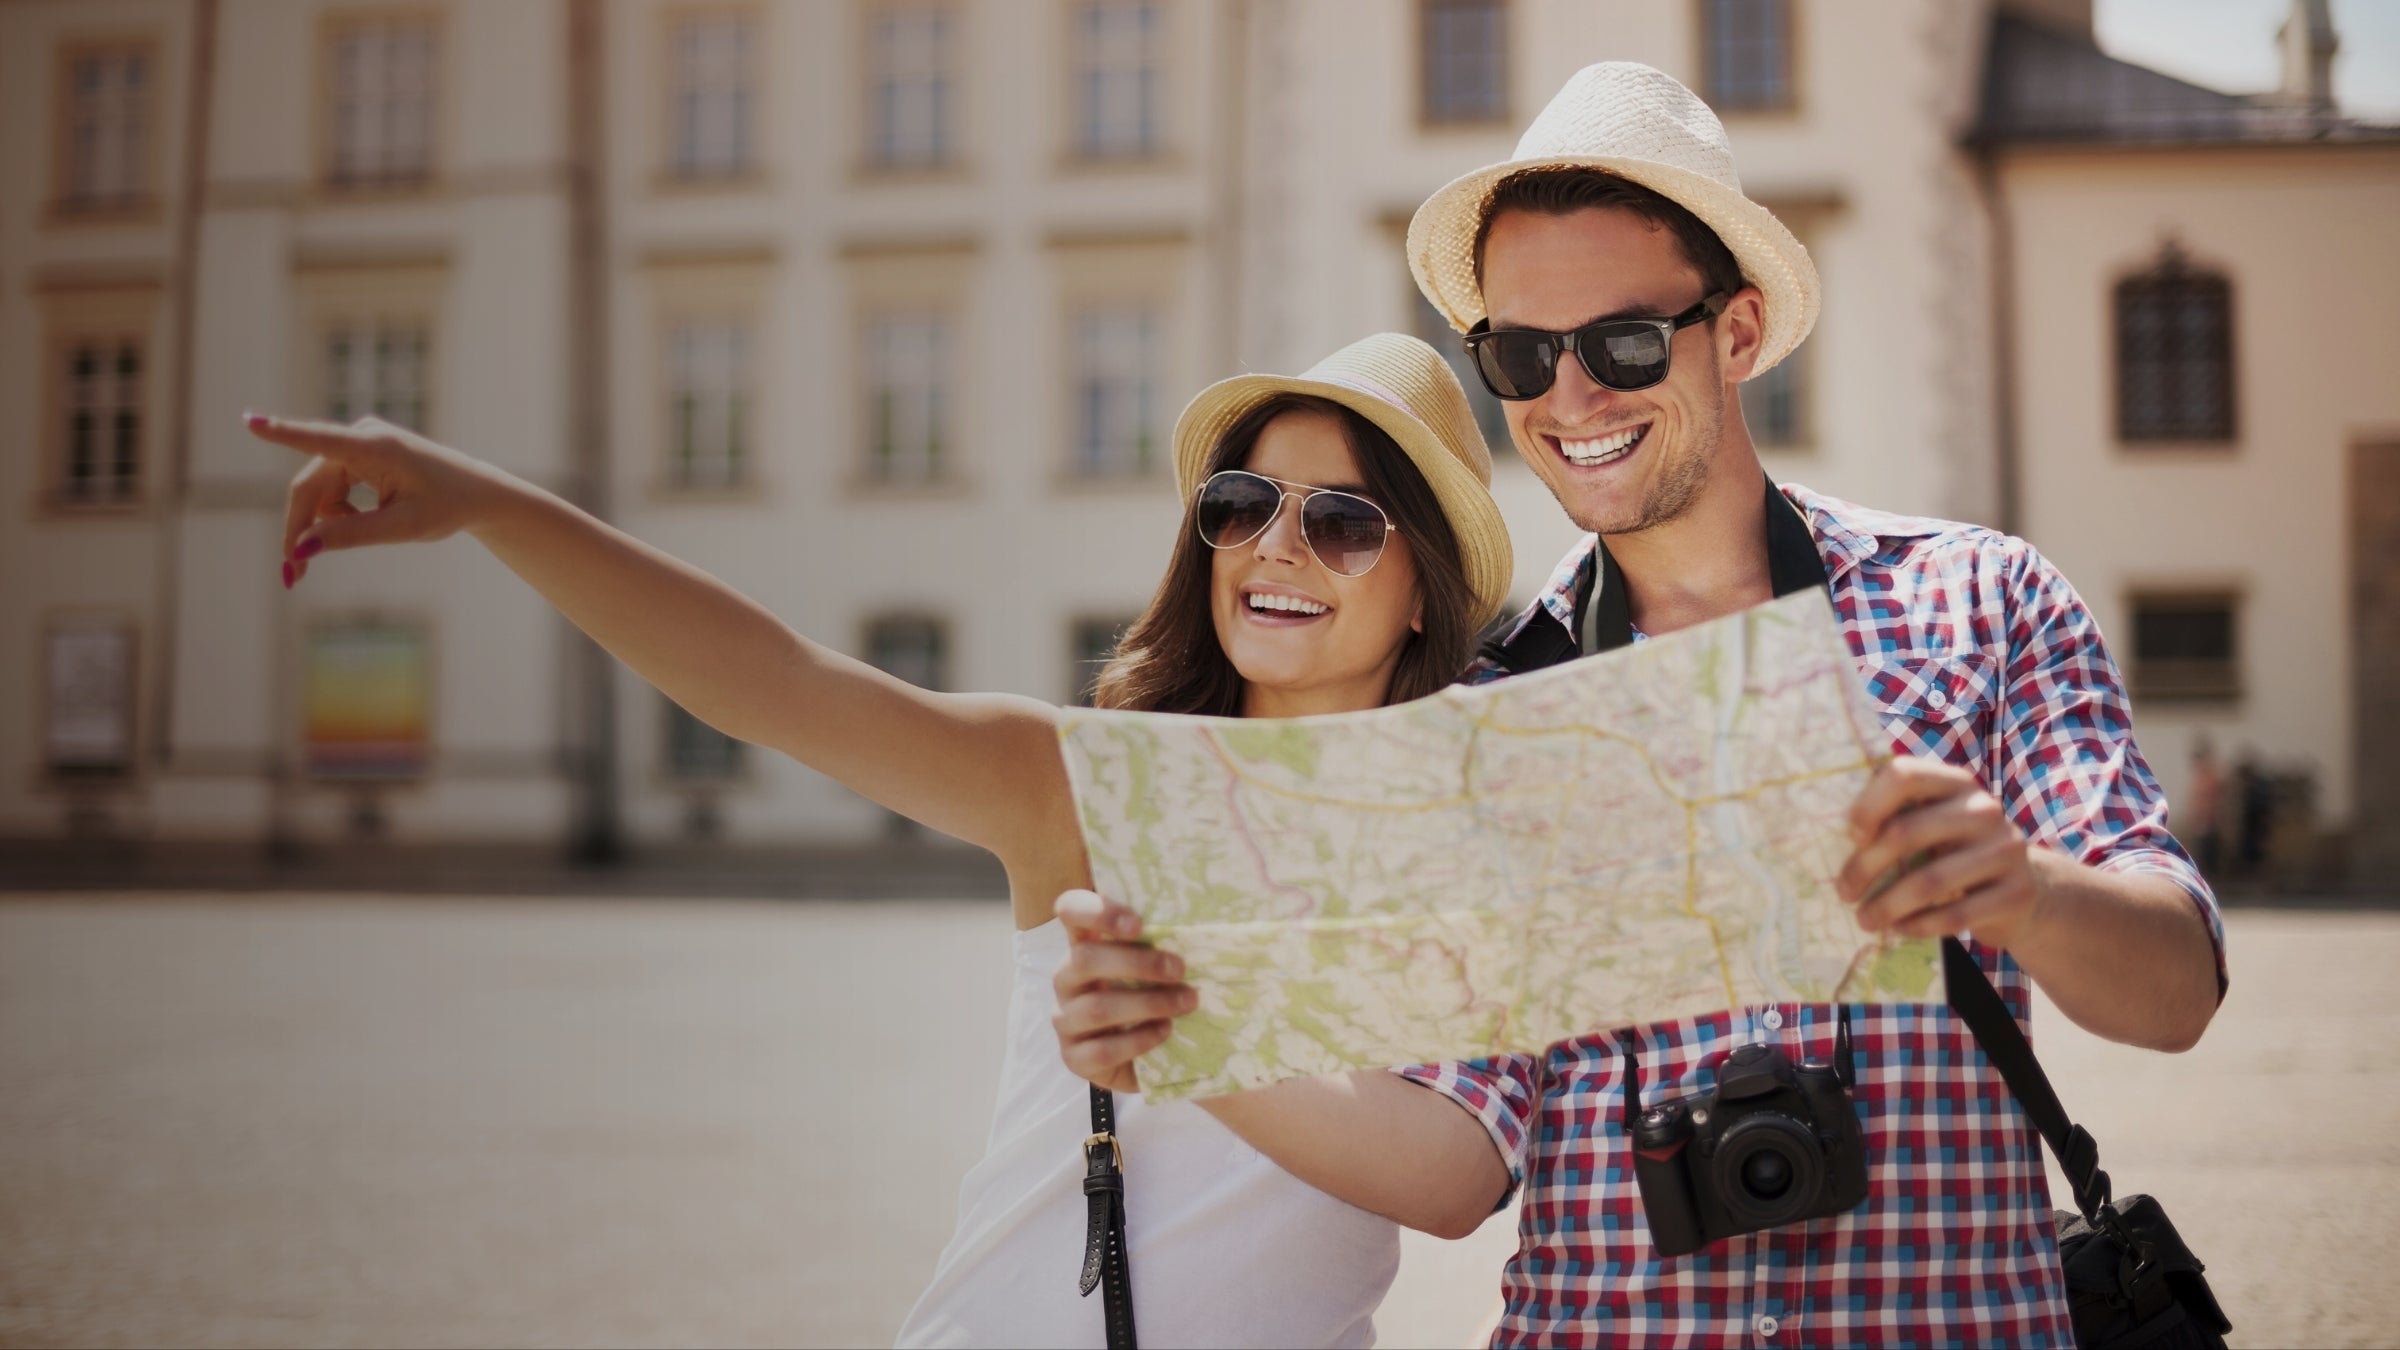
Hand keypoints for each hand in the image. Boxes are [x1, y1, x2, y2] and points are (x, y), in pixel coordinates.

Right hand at [245, 412, 521, 587]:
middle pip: (309, 486)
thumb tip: (302, 547)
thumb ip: (352, 535)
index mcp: (376, 447)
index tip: (251, 422)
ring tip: (328, 556)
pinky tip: (358, 525)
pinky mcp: (358, 454)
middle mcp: (362, 437)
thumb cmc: (448, 506)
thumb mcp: (404, 527)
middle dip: (300, 529)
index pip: (320, 440)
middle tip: (293, 575)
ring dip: (319, 524)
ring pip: (316, 490)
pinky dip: (334, 514)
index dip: (282, 434)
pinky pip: (330, 489)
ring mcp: (358, 443)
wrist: (476, 494)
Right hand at [1050, 889, 1196, 1093]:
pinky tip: (1165, 1032)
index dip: (1097, 912)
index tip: (1138, 924)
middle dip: (1137, 963)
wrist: (1157, 1057)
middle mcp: (1068, 978)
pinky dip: (1137, 1040)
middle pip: (1084, 959)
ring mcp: (1065, 1019)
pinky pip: (1100, 1049)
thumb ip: (1172, 938)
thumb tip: (1237, 914)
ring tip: (1187, 1003)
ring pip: (1095, 1007)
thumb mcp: (1162, 964)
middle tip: (1180, 968)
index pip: (1071, 910)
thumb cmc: (1160, 995)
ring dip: (1147, 1003)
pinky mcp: (1074, 1058)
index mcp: (1086, 943)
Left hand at [1837, 755, 2043, 948]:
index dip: (1870, 805)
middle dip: (1865, 868)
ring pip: (1929, 881)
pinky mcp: (2016, 893)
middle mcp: (1984, 809)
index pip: (1905, 775)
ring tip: (1865, 920)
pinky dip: (1919, 925)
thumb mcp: (1932, 825)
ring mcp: (2006, 850)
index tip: (1851, 837)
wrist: (2019, 890)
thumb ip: (1895, 818)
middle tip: (1843, 892)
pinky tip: (1898, 929)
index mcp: (1955, 782)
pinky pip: (1955, 914)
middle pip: (1908, 832)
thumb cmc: (1953, 853)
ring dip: (1887, 905)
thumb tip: (1823, 838)